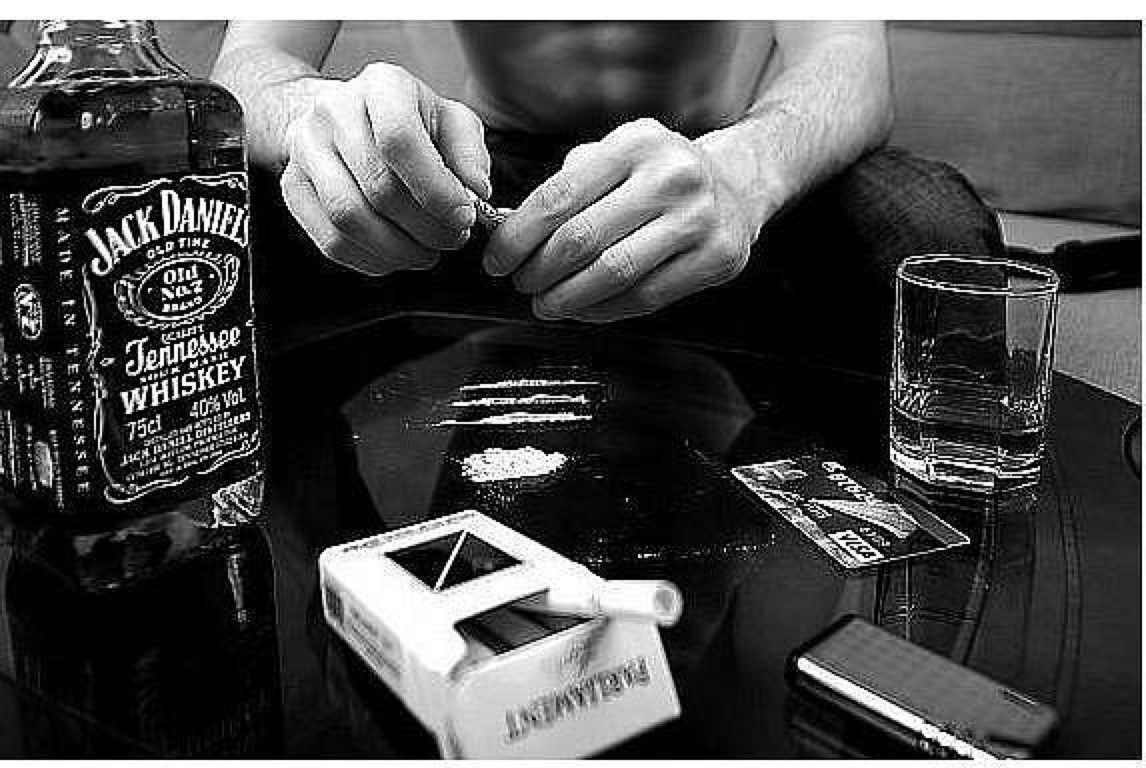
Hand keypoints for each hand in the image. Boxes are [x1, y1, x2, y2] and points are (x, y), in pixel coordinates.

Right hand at [279, 63, 489, 275]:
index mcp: (381, 85)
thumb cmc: (410, 123)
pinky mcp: (292, 187)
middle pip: (378, 188)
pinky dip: (372, 260)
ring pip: (349, 218)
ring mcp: (305, 149)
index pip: (400, 141)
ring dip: (398, 249)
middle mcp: (334, 111)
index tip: (464, 217)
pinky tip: (397, 256)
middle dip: (426, 227)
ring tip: (428, 252)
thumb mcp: (450, 121)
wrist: (344, 118)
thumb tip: (475, 190)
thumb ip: (469, 153)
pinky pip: (331, 241)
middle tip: (452, 239)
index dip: (436, 190)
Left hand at [481, 118, 760, 321]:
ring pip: (614, 272)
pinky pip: (647, 296)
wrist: (738, 186)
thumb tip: (509, 230)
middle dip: (539, 270)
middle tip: (520, 286)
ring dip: (568, 298)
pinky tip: (582, 311)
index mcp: (635, 143)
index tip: (496, 261)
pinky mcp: (718, 258)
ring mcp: (699, 219)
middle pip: (582, 238)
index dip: (518, 236)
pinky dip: (605, 310)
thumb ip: (568, 185)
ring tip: (545, 306)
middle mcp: (671, 176)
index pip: (559, 196)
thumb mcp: (617, 156)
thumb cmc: (657, 176)